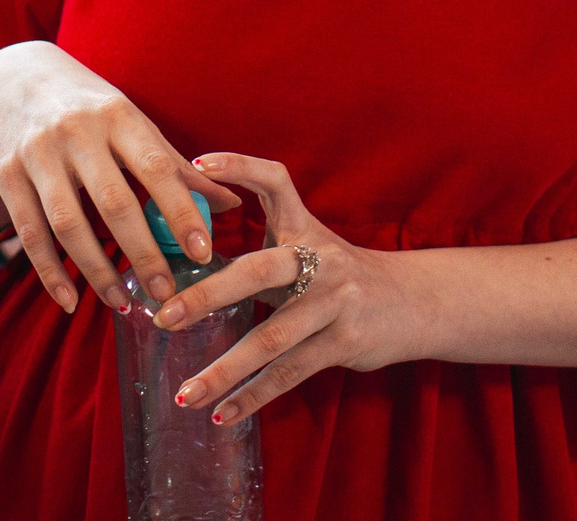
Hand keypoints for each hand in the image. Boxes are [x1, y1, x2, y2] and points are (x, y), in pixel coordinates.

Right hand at [0, 42, 239, 315]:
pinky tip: (71, 300)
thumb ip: (174, 165)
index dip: (181, 211)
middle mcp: (76, 132)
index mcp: (117, 115)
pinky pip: (30, 233)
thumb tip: (229, 204)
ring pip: (69, 224)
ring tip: (122, 303)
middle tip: (164, 293)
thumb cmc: (88, 107)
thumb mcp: (130, 122)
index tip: (203, 252)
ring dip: (97, 270)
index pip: (156, 167)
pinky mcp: (6, 175)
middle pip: (114, 202)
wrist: (13, 79)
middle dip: (142, 253)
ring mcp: (37, 153)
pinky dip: (50, 272)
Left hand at [152, 153, 422, 426]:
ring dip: (224, 371)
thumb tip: (185, 264)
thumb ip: (260, 253)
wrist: (411, 303)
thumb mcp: (308, 248)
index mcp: (304, 228)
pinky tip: (224, 413)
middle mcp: (320, 260)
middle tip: (164, 317)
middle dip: (206, 296)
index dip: (239, 167)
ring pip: (270, 339)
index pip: (275, 182)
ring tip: (186, 394)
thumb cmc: (340, 275)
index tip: (198, 163)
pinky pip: (290, 373)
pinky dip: (254, 396)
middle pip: (257, 272)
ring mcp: (334, 304)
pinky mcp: (344, 342)